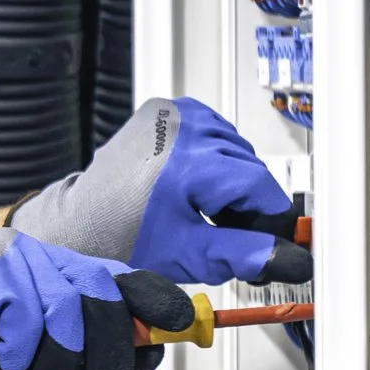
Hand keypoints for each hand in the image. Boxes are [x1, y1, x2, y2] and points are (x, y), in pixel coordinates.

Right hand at [0, 229, 196, 369]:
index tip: (182, 324)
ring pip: (66, 320)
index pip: (123, 280)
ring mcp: (12, 264)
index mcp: (59, 276)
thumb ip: (95, 352)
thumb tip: (152, 349)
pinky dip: (11, 362)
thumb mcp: (47, 362)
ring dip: (45, 369)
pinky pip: (25, 328)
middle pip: (104, 302)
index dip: (157, 303)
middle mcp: (41, 261)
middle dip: (101, 355)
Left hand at [11, 97, 312, 286]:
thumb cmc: (119, 240)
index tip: (270, 240)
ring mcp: (171, 114)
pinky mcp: (164, 110)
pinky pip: (213, 132)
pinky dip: (214, 157)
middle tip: (228, 233)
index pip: (258, 184)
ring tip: (205, 210)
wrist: (79, 224)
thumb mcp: (189, 255)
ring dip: (232, 179)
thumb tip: (289, 259)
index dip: (270, 217)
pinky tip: (195, 183)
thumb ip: (243, 255)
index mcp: (187, 162)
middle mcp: (180, 129)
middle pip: (248, 165)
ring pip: (234, 148)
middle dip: (247, 202)